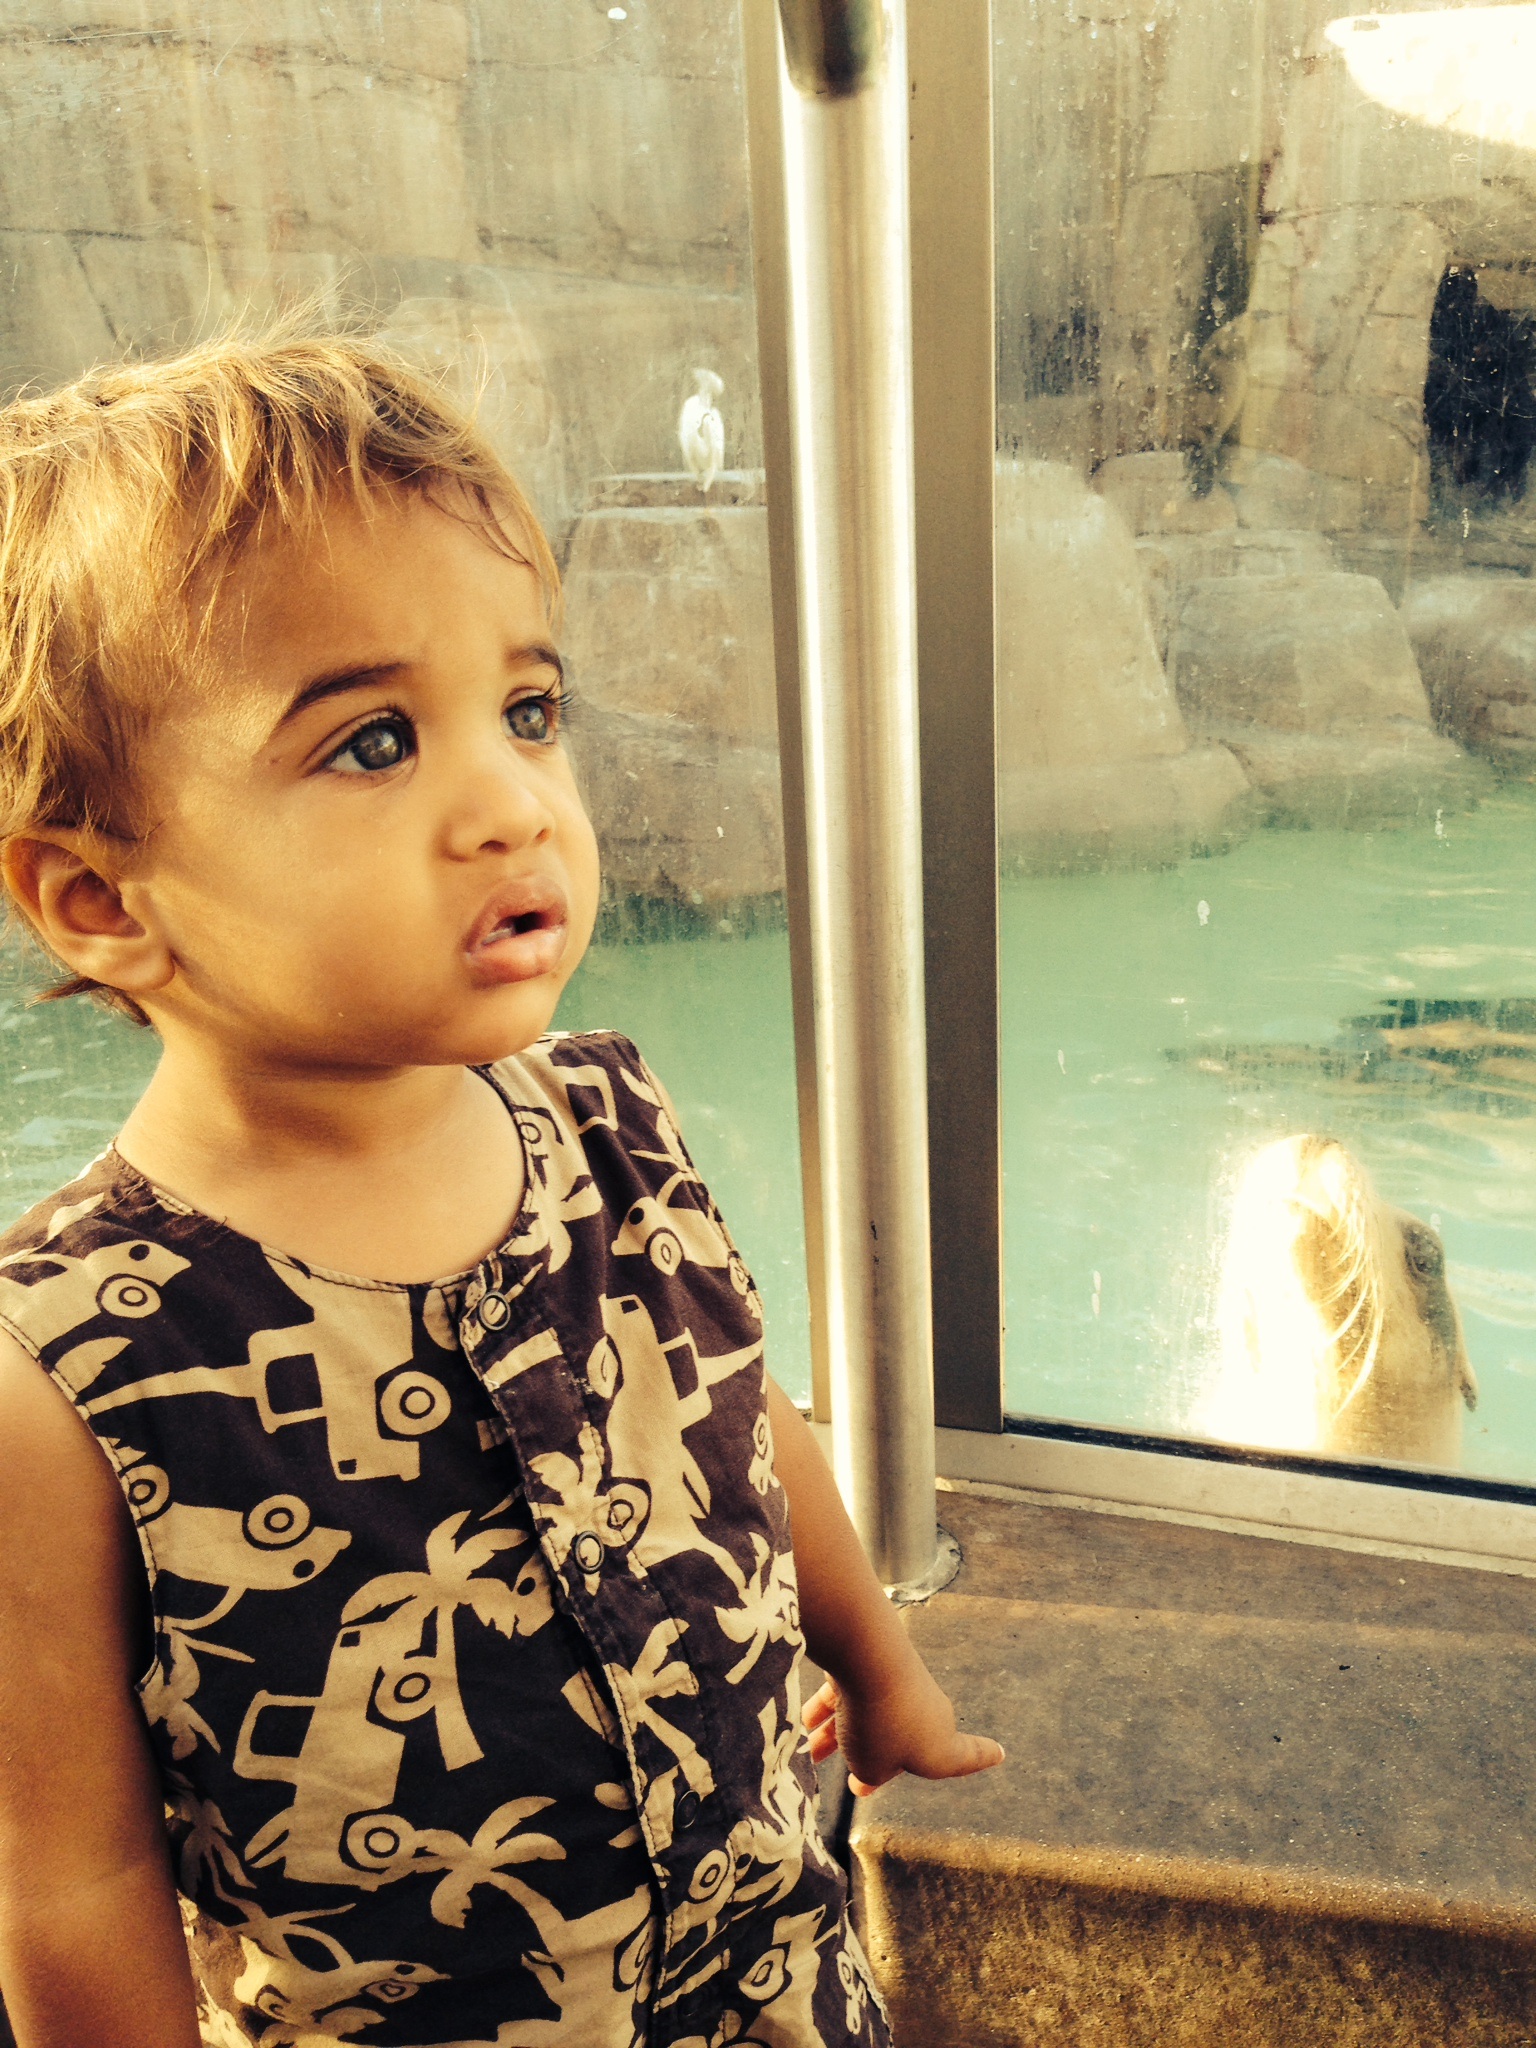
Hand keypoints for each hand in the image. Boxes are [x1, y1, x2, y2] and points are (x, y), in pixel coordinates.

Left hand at [803, 1661, 1004, 1796]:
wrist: (867, 1655)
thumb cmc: (878, 1723)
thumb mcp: (873, 1767)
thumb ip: (871, 1772)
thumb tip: (866, 1756)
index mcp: (942, 1745)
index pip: (968, 1758)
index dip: (983, 1758)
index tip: (1001, 1754)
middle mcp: (930, 1711)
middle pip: (902, 1743)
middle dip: (874, 1760)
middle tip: (854, 1781)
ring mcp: (904, 1685)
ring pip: (872, 1718)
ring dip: (840, 1736)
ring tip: (809, 1749)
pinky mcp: (879, 1662)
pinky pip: (857, 1694)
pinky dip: (834, 1708)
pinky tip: (806, 1721)